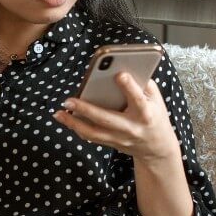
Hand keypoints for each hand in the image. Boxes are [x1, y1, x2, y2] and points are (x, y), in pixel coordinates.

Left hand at [53, 71, 179, 161]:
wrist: (157, 148)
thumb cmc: (155, 116)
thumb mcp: (157, 100)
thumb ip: (142, 84)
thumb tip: (121, 68)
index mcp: (146, 114)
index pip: (137, 100)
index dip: (129, 87)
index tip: (119, 74)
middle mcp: (131, 128)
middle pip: (106, 119)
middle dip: (86, 110)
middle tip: (69, 100)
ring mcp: (120, 138)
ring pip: (93, 133)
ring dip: (73, 123)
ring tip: (58, 113)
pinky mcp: (111, 143)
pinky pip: (91, 137)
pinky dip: (77, 128)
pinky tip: (65, 119)